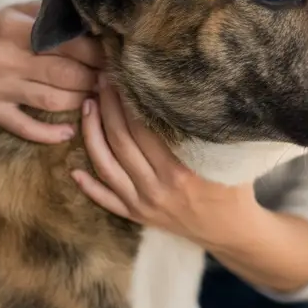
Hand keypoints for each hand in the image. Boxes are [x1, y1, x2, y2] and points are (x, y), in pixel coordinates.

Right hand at [0, 1, 104, 143]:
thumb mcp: (16, 12)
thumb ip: (50, 15)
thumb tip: (92, 19)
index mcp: (14, 30)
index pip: (67, 44)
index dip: (95, 53)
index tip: (112, 55)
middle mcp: (5, 60)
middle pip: (64, 74)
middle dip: (93, 77)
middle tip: (109, 78)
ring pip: (52, 100)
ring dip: (80, 101)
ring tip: (95, 96)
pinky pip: (26, 128)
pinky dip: (50, 134)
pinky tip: (69, 132)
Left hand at [71, 80, 257, 246]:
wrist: (232, 231)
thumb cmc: (234, 187)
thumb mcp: (229, 158)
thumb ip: (208, 132)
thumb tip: (189, 94)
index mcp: (181, 170)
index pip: (144, 127)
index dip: (130, 99)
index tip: (123, 76)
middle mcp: (158, 187)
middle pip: (121, 140)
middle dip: (108, 107)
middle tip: (102, 80)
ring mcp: (144, 203)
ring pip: (107, 165)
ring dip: (92, 134)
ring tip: (88, 105)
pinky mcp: (138, 216)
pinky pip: (106, 200)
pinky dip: (88, 186)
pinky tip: (73, 169)